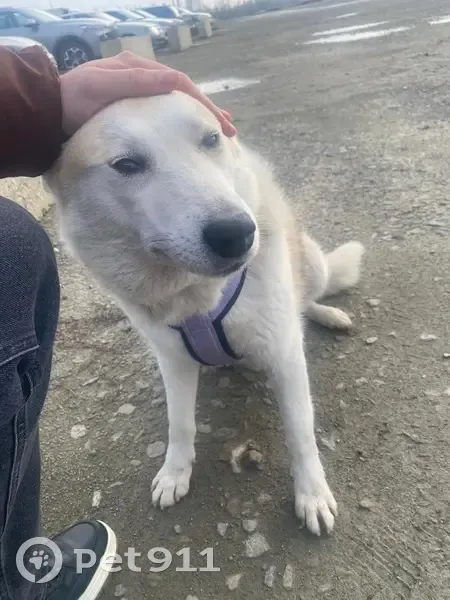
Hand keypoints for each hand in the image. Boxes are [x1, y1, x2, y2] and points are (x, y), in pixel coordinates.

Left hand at [60, 51, 235, 136]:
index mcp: (137, 68)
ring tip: (220, 129)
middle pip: (183, 92)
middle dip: (207, 110)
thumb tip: (175, 79)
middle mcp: (141, 78)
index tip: (218, 121)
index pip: (178, 83)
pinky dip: (182, 120)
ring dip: (199, 116)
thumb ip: (136, 82)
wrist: (51, 115)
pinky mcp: (134, 109)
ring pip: (177, 103)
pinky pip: (165, 112)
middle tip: (228, 128)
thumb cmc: (75, 101)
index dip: (201, 102)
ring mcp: (139, 93)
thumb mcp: (102, 87)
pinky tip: (192, 130)